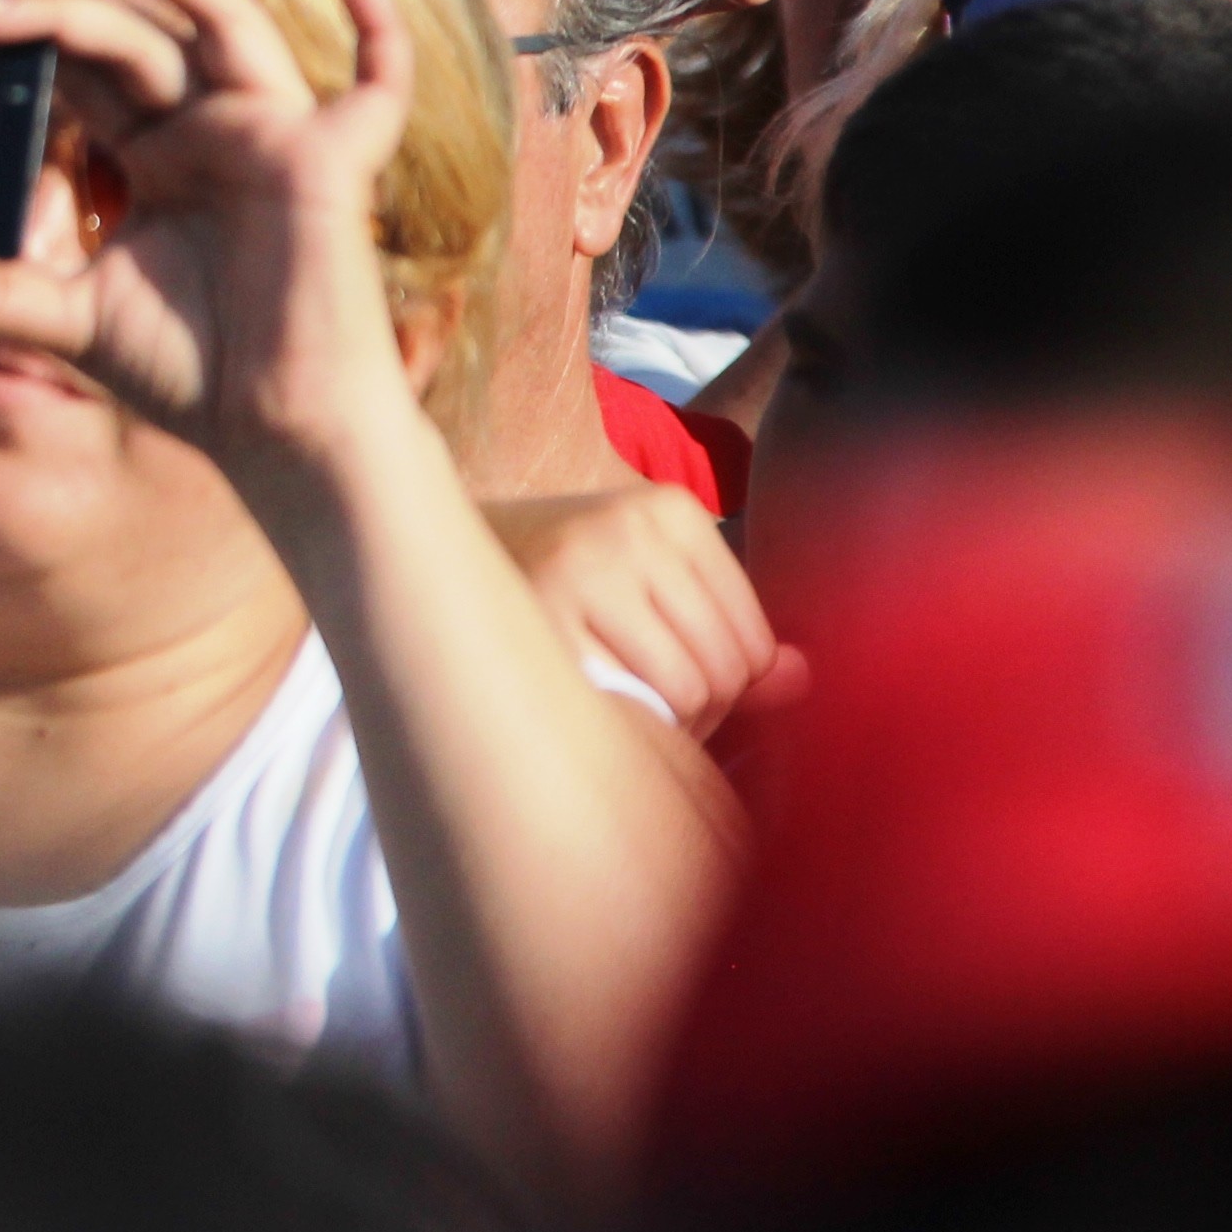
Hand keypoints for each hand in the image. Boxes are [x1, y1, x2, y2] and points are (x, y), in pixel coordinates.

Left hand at [0, 0, 427, 478]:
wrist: (273, 433)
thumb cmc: (185, 373)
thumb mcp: (65, 320)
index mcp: (153, 155)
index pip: (81, 74)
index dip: (23, 43)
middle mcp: (209, 131)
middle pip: (129, 40)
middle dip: (52, 11)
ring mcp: (271, 136)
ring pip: (222, 22)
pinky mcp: (329, 162)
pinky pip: (379, 87)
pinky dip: (383, 31)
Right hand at [484, 484, 798, 741]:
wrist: (429, 562)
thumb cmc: (558, 584)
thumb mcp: (648, 581)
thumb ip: (728, 628)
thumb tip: (802, 680)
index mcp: (668, 508)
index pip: (756, 640)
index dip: (732, 683)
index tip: (679, 679)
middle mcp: (629, 526)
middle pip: (728, 668)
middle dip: (701, 708)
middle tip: (649, 703)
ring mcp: (583, 566)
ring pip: (689, 691)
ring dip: (666, 723)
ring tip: (625, 704)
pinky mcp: (542, 613)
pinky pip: (633, 703)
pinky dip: (625, 721)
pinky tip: (596, 704)